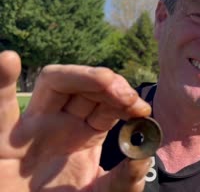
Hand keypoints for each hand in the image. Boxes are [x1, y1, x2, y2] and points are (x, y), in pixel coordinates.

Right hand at [0, 50, 151, 191]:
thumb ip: (126, 179)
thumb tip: (145, 154)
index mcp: (85, 134)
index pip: (108, 103)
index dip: (126, 100)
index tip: (143, 109)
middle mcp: (60, 124)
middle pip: (85, 87)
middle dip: (111, 85)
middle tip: (131, 98)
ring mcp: (33, 128)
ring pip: (54, 83)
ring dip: (82, 75)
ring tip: (108, 82)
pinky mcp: (3, 140)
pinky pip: (0, 108)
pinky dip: (0, 82)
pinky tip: (8, 60)